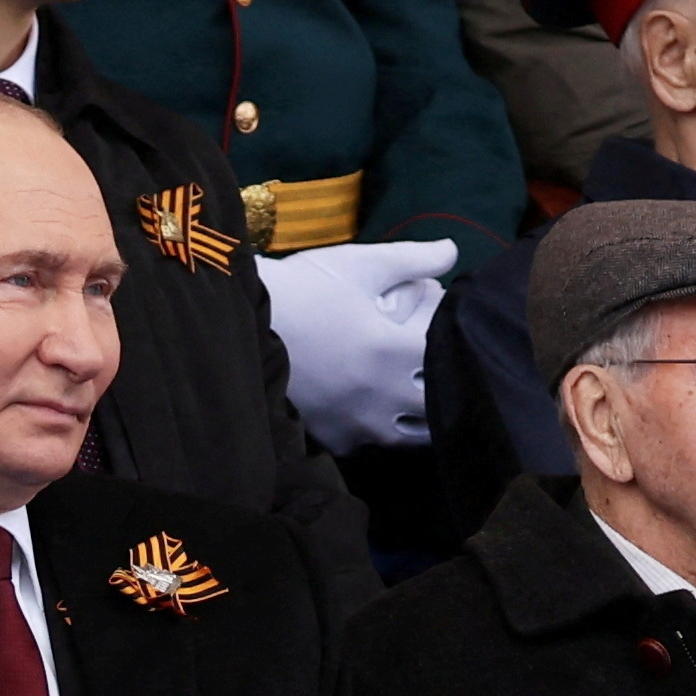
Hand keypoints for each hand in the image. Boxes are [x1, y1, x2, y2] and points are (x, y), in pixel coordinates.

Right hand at [254, 235, 454, 450]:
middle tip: (441, 372)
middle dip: (445, 387)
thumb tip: (453, 250)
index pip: (449, 358)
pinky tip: (372, 413)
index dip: (457, 346)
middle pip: (438, 404)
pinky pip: (369, 445)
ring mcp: (357, 423)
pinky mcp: (333, 439)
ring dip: (419, 417)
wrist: (238, 321)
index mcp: (393, 350)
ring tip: (415, 398)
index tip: (454, 335)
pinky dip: (376, 432)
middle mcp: (381, 395)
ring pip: (411, 436)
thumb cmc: (303, 287)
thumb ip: (411, 258)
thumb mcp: (358, 264)